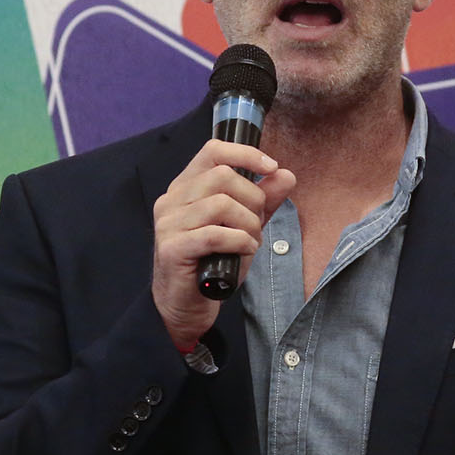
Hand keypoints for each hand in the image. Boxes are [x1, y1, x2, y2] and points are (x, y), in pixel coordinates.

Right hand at [151, 140, 296, 348]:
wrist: (186, 304)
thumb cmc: (213, 262)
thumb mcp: (243, 226)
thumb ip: (263, 200)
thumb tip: (285, 175)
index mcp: (186, 186)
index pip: (213, 150)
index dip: (245, 154)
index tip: (271, 166)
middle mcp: (172, 199)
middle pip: (222, 176)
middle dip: (253, 199)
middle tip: (257, 225)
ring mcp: (168, 223)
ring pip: (220, 204)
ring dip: (248, 225)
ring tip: (250, 242)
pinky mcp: (172, 248)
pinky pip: (214, 234)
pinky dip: (239, 241)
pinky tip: (244, 251)